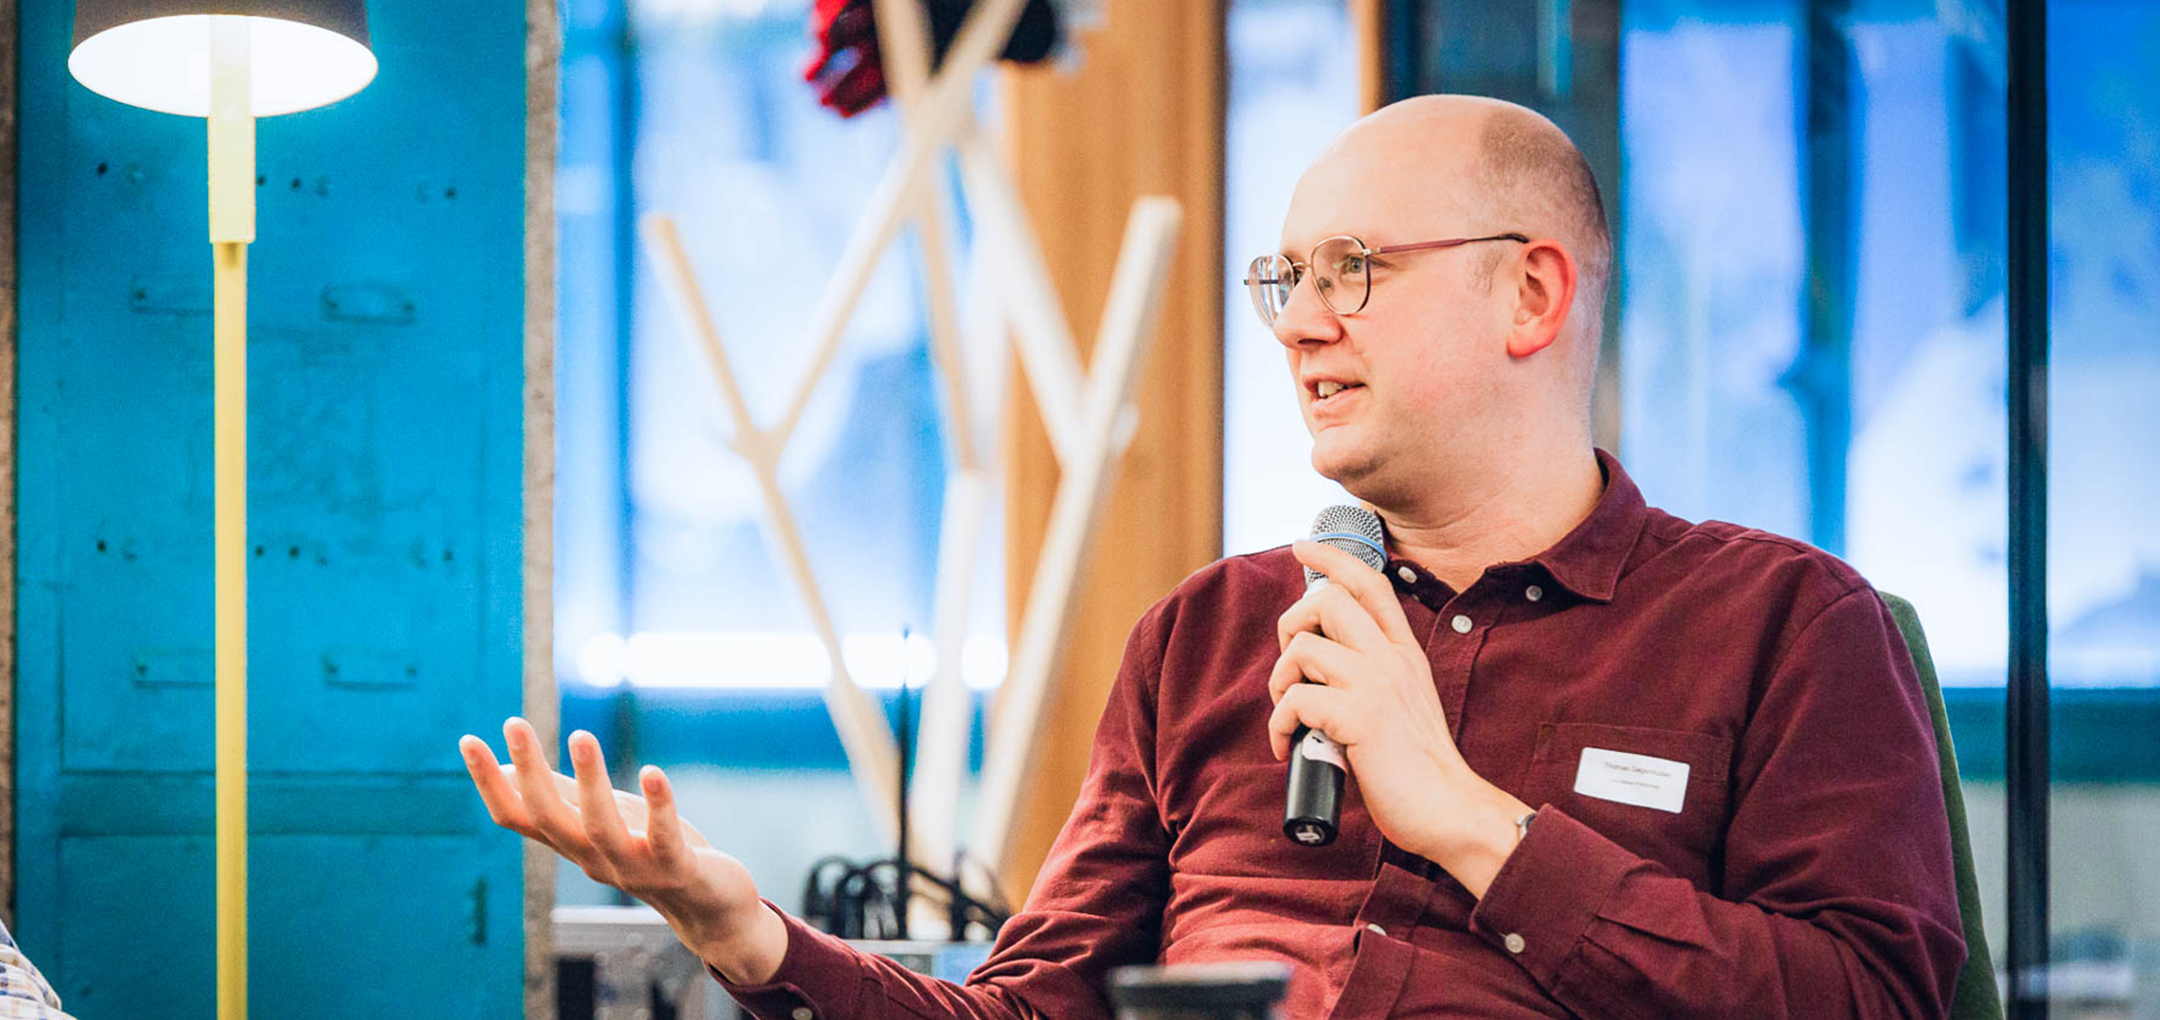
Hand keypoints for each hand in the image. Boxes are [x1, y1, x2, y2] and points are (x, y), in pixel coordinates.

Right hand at [460, 719, 788, 981]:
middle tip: (514, 723)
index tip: (467, 740)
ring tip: (580, 735)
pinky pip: (662, 837)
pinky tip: (652, 772)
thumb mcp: (601, 818)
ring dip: (590, 782)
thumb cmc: (651, 851)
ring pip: (600, 828)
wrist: (710, 907)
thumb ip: (561, 795)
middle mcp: (593, 859)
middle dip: (530, 772)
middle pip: (549, 819)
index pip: (518, 817)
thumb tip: (507, 766)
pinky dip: (658, 804)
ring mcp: (632, 867)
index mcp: (572, 844)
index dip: (491, 783)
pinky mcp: (675, 868)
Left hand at [1268, 541, 1531, 896]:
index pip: (1370, 583)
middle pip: (1327, 601)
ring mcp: (1376, 686)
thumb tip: (1318, 663)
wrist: (1449, 809)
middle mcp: (1391, 659)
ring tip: (1290, 715)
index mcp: (1403, 652)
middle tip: (1292, 668)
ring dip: (1280, 682)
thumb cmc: (1415, 766)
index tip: (1302, 545)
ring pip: (1303, 648)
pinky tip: (1288, 748)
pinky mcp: (1359, 719)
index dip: (1333, 557)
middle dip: (1291, 625)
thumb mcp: (1401, 702)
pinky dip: (1279, 725)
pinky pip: (1295, 700)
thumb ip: (1370, 675)